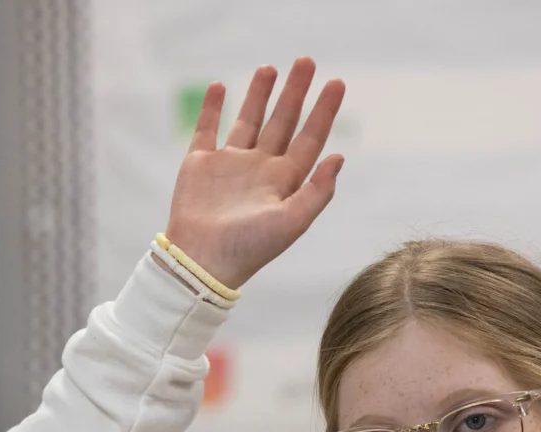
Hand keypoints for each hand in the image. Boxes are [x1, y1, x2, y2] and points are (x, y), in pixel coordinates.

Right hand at [164, 57, 344, 288]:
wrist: (201, 261)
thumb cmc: (249, 248)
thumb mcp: (292, 222)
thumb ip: (316, 191)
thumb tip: (340, 157)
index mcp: (284, 182)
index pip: (309, 138)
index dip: (323, 111)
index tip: (336, 83)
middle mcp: (259, 169)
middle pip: (282, 122)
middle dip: (295, 93)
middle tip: (307, 61)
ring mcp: (230, 165)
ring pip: (248, 120)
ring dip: (259, 94)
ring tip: (270, 68)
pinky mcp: (200, 164)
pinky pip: (207, 129)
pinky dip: (212, 108)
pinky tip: (220, 86)